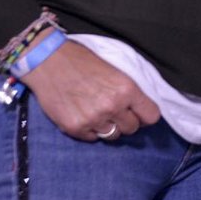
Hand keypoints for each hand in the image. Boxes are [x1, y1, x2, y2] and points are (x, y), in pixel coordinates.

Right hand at [20, 38, 160, 141]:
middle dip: (127, 121)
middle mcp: (112, 107)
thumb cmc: (83, 61)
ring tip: (99, 113)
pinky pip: (93, 138)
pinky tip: (84, 115)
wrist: (49, 61)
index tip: (140, 113)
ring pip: (113, 136)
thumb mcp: (116, 70)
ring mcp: (93, 119)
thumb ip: (129, 91)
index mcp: (127, 89)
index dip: (146, 115)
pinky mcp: (74, 128)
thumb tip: (140, 108)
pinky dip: (91, 130)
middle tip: (116, 111)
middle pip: (132, 128)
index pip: (151, 116)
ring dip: (109, 127)